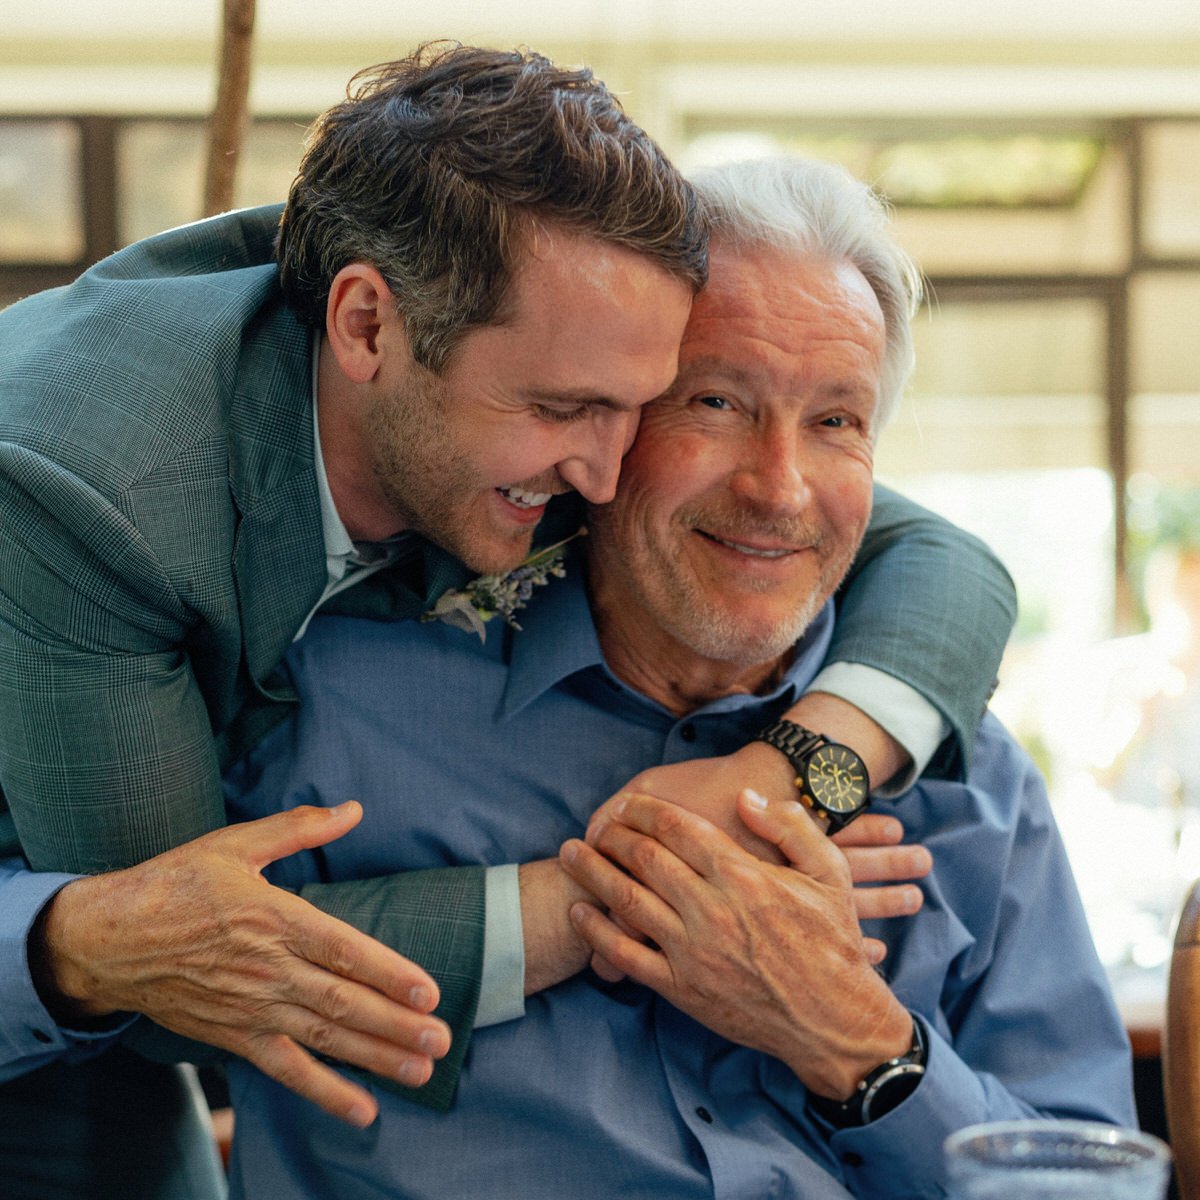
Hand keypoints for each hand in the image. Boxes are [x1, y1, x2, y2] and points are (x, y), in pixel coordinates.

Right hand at [30, 802, 449, 1127]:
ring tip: (421, 1070)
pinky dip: (326, 1092)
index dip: (388, 972)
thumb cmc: (175, 884)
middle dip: (397, 1023)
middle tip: (441, 1039)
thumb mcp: (237, 844)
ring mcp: (252, 1008)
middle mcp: (268, 969)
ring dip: (376, 1057)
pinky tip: (362, 1109)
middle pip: (343, 1003)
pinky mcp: (235, 1035)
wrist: (107, 939)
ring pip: (325, 1039)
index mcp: (274, 918)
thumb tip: (353, 809)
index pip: (343, 951)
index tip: (428, 991)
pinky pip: (286, 1070)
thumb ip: (300, 828)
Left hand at [560, 789, 912, 1098]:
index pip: (675, 827)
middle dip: (613, 835)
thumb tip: (745, 797)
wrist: (835, 1020)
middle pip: (644, 857)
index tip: (624, 803)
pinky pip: (627, 955)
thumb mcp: (829, 871)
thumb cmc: (834, 941)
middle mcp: (711, 909)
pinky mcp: (682, 988)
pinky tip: (580, 912)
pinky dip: (597, 932)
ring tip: (570, 854)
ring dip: (592, 872)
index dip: (641, 809)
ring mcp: (692, 951)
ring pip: (627, 900)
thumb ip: (789, 826)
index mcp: (742, 875)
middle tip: (595, 825)